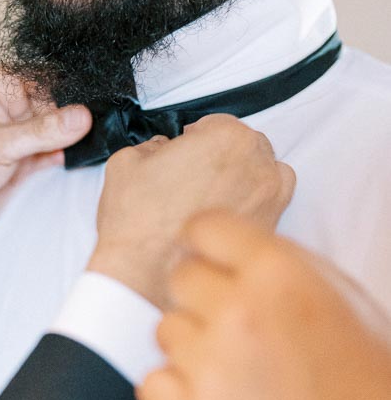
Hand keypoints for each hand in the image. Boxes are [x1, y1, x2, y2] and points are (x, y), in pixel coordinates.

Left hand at [0, 67, 90, 242]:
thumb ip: (42, 132)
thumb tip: (84, 115)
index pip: (48, 79)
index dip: (75, 91)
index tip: (102, 103)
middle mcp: (9, 105)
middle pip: (59, 103)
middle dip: (79, 117)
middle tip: (104, 126)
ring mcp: (18, 134)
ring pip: (59, 130)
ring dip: (74, 138)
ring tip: (94, 143)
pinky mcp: (23, 161)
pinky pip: (55, 153)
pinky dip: (66, 156)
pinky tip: (77, 158)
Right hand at [87, 115, 295, 307]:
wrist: (142, 276)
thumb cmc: (137, 223)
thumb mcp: (127, 161)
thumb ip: (154, 144)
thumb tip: (164, 148)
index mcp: (227, 138)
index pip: (217, 123)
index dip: (194, 137)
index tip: (184, 148)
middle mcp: (257, 165)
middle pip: (246, 146)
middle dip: (221, 156)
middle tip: (192, 174)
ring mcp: (270, 199)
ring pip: (264, 173)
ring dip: (243, 176)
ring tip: (210, 195)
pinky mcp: (271, 229)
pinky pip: (268, 204)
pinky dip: (251, 204)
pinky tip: (220, 215)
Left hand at [137, 211, 390, 399]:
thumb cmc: (360, 370)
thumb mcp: (331, 289)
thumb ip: (270, 262)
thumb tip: (217, 248)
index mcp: (276, 270)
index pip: (203, 228)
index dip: (207, 247)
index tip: (210, 262)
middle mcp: (237, 310)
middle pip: (180, 277)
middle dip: (204, 298)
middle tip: (237, 329)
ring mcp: (210, 366)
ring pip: (166, 330)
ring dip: (193, 346)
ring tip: (238, 372)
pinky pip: (152, 382)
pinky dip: (176, 392)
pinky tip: (216, 399)